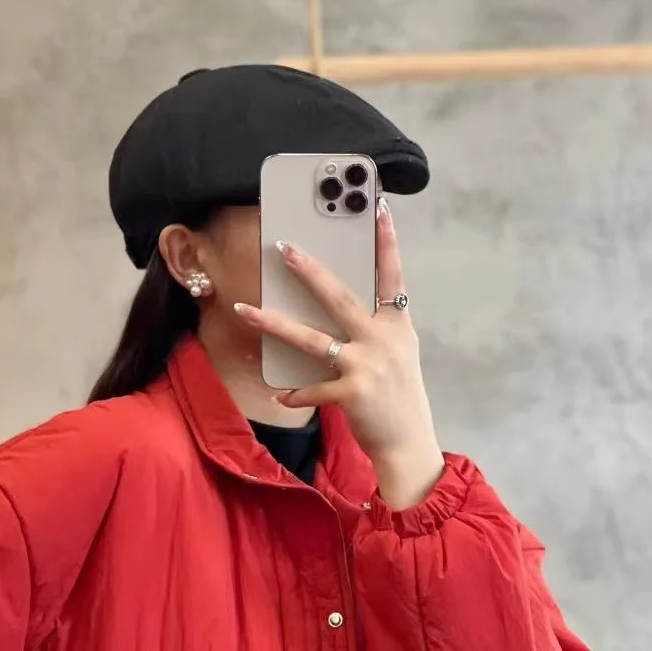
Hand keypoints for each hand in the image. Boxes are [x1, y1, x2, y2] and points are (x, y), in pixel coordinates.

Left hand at [234, 198, 444, 509]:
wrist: (408, 444)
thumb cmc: (398, 398)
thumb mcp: (396, 355)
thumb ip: (374, 328)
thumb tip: (340, 308)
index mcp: (397, 324)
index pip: (392, 274)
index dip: (385, 241)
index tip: (378, 206)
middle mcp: (383, 339)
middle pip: (339, 297)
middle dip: (309, 270)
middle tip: (283, 246)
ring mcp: (368, 365)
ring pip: (312, 338)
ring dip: (273, 323)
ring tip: (243, 310)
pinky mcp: (353, 393)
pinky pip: (313, 388)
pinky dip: (297, 393)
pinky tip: (281, 396)